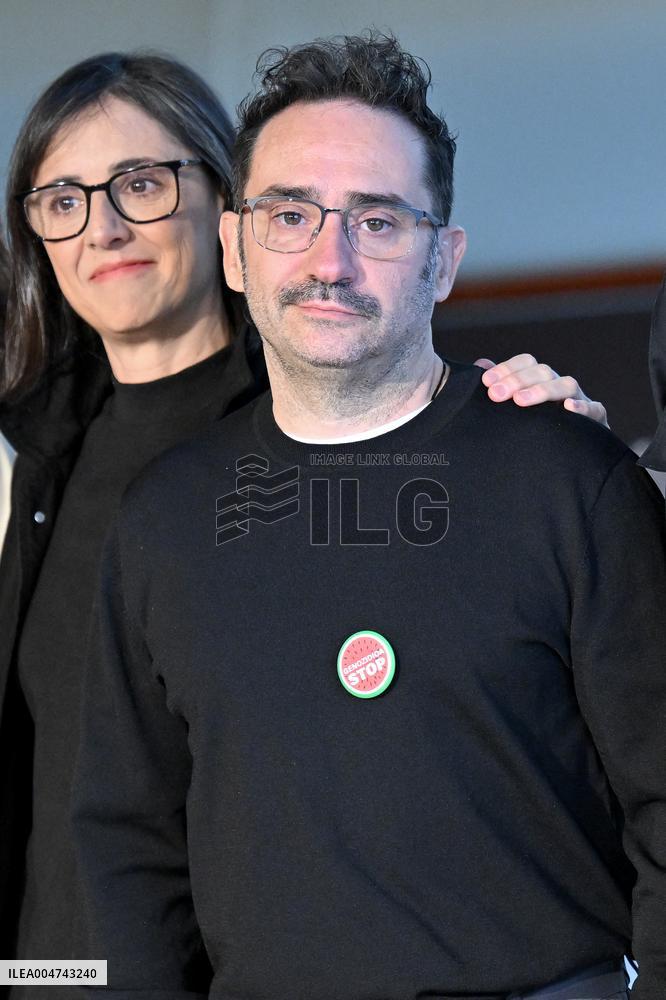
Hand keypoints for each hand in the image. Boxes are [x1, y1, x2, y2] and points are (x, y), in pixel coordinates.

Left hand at [474, 355, 608, 427]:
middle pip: (543, 372)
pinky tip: (568, 408)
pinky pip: (595, 409)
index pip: (527, 363)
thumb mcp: (516, 409)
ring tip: (521, 401)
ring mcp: (580, 401)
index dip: (507, 368)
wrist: (573, 459)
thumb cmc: (538, 428)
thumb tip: (481, 364)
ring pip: (566, 385)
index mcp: (541, 381)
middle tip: (496, 394)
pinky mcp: (597, 421)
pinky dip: (583, 407)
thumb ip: (501, 386)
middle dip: (517, 380)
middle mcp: (560, 386)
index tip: (486, 382)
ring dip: (543, 390)